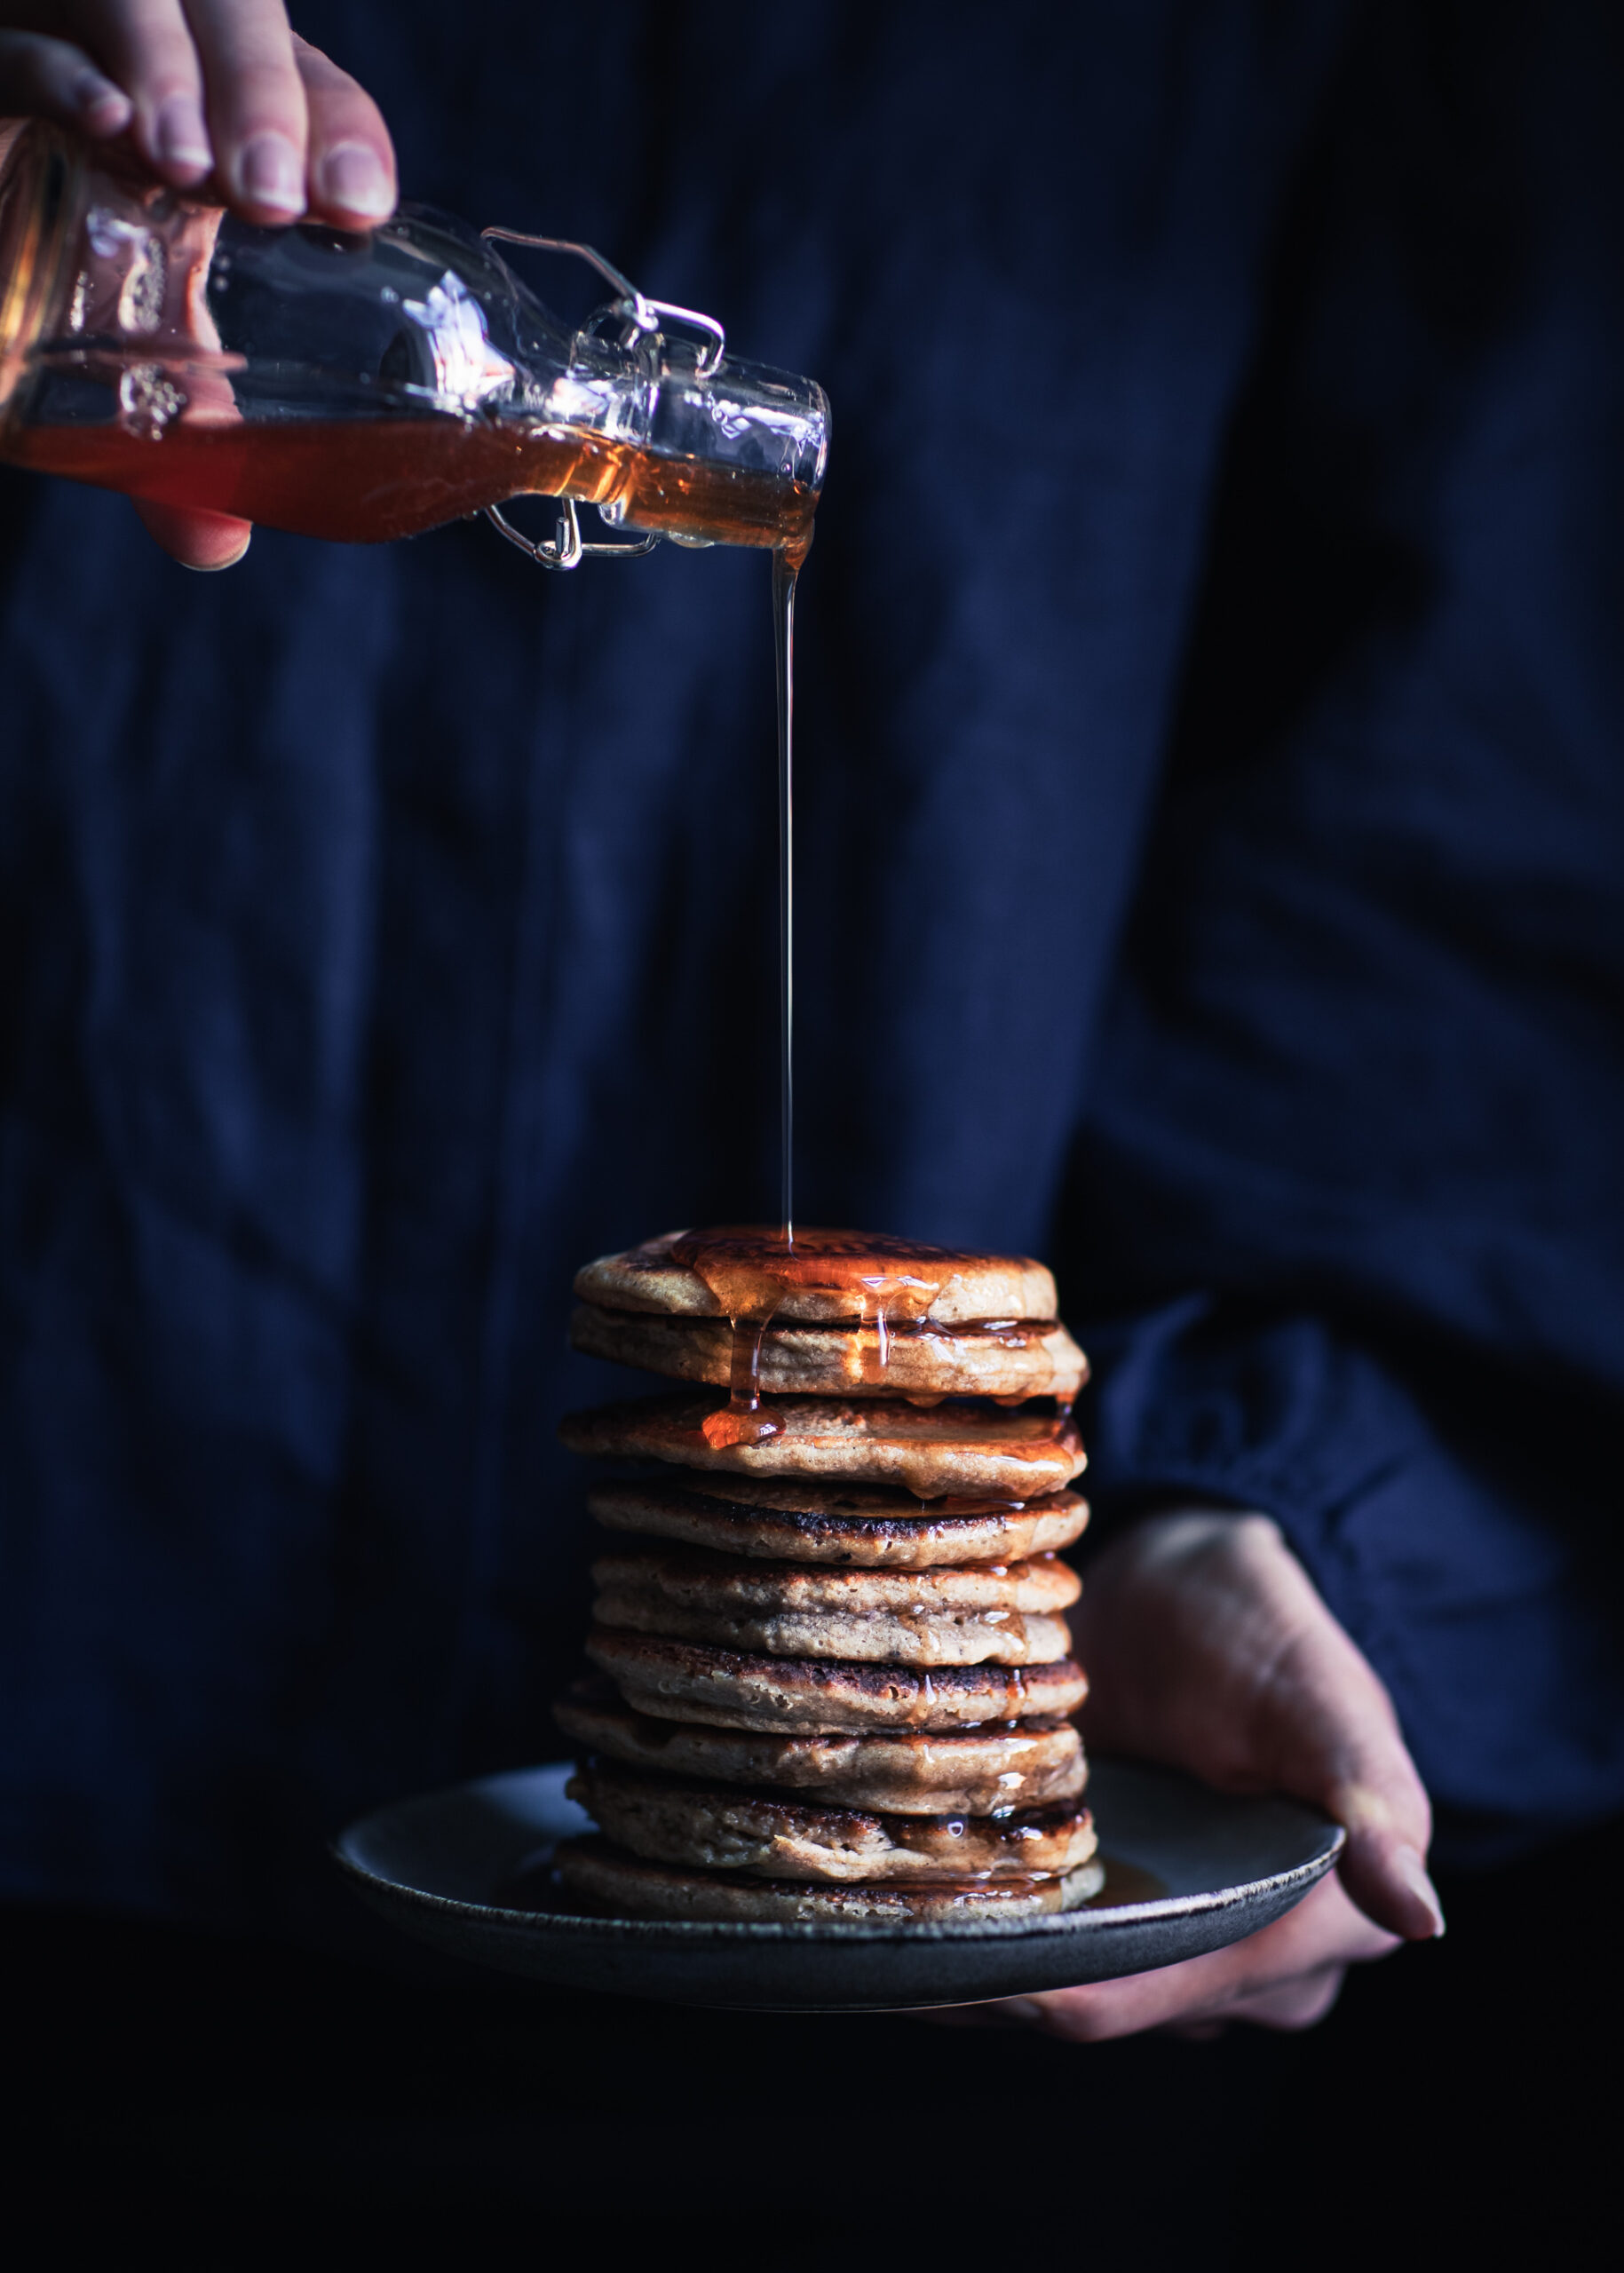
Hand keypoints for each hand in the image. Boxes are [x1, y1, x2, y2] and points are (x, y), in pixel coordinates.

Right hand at [0, 4, 395, 565]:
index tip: (355, 208)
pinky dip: (58, 65)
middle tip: (268, 197)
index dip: (341, 133)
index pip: (312, 95)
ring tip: (187, 164)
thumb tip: (215, 544)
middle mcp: (158, 56)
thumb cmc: (52, 283)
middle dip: (265, 96)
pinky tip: (103, 117)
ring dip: (176, 69)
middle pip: (235, 14)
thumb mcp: (125, 349)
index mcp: (226, 118)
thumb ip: (177, 437)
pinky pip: (23, 35)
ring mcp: (71, 32)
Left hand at [945, 1509, 1444, 2041]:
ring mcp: (1167, 1937)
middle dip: (1010, 1977)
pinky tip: (900, 1909)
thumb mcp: (1323, 1698)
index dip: (1074, 1991)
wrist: (1184, 1577)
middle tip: (892, 1934)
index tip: (978, 1973)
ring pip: (1065, 1984)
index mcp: (1320, 1925)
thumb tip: (1418, 1917)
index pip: (1174, 1991)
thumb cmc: (1264, 1627)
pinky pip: (1036, 1948)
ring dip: (982, 1961)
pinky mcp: (1102, 1906)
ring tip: (879, 1921)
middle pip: (1110, 2004)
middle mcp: (1244, 1959)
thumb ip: (1370, 1803)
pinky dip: (975, 1933)